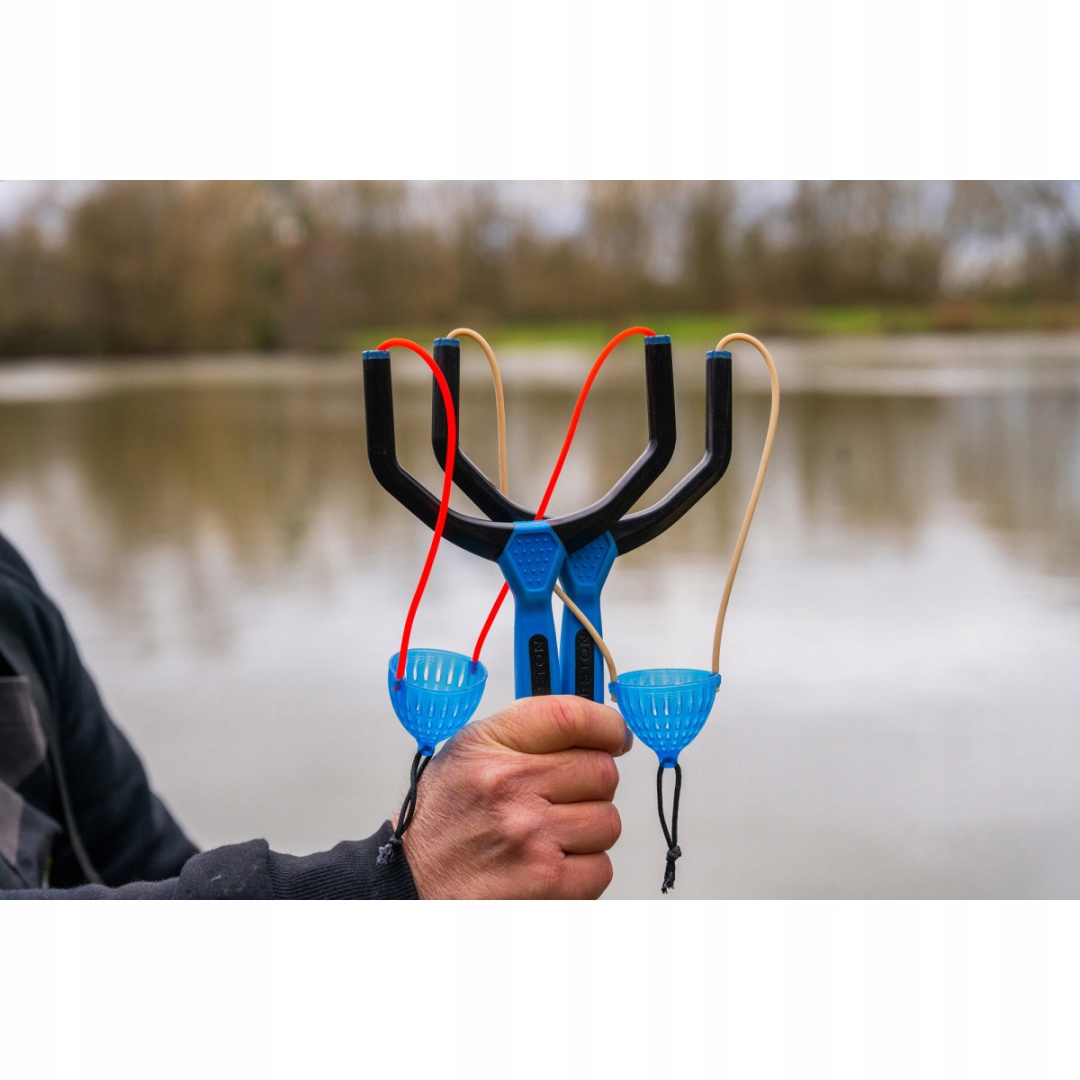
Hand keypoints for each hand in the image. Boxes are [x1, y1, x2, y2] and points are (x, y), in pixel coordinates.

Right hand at [399, 695, 632, 898]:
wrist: (411, 883)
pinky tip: (552, 865)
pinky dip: (584, 870)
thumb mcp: (468, 754)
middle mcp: (510, 787)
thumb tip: (596, 728)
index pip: (570, 717)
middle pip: (602, 771)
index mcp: (490, 747)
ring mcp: (530, 836)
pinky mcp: (545, 883)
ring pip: (608, 821)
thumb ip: (526, 734)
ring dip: (589, 831)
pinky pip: (601, 868)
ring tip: (553, 835)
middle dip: (593, 785)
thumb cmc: (444, 819)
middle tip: (566, 797)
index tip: (614, 736)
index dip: (606, 725)